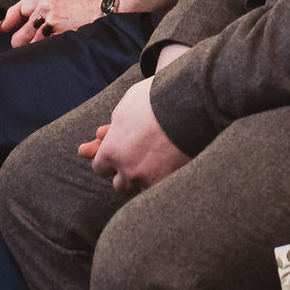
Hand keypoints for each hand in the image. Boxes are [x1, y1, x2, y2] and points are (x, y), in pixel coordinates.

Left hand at [1, 0, 107, 46]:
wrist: (104, 11)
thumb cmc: (87, 0)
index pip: (18, 9)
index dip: (9, 21)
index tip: (4, 28)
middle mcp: (44, 8)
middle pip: (20, 32)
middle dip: (21, 39)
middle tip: (26, 41)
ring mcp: (51, 24)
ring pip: (30, 44)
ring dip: (33, 47)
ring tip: (41, 47)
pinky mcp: (58, 37)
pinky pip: (43, 49)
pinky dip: (43, 52)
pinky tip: (49, 51)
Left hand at [86, 75, 189, 193]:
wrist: (190, 105)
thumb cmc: (157, 99)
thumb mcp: (128, 104)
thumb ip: (115, 123)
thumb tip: (103, 134)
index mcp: (112, 149)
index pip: (100, 167)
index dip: (110, 161)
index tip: (120, 155)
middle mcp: (127, 169)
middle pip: (119, 184)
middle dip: (127, 174)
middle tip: (139, 161)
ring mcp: (149, 179)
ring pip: (141, 191)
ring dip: (145, 181)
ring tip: (157, 165)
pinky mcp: (170, 183)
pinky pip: (161, 191)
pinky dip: (164, 182)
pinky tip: (171, 170)